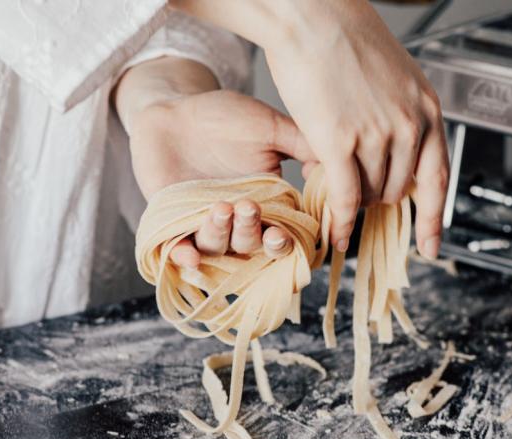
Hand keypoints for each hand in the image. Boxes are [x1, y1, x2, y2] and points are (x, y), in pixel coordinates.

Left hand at [127, 89, 314, 267]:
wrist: (173, 110)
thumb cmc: (223, 116)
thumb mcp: (270, 127)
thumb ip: (305, 147)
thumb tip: (338, 171)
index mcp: (268, 203)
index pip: (285, 234)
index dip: (287, 241)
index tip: (283, 232)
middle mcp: (239, 221)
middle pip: (253, 248)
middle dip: (253, 234)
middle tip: (249, 207)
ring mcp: (206, 225)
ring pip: (219, 249)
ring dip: (222, 236)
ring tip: (221, 207)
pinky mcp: (172, 224)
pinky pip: (179, 250)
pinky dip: (183, 256)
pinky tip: (188, 254)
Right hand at [170, 0, 448, 258]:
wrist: (314, 17)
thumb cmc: (346, 40)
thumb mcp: (395, 78)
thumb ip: (403, 118)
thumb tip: (393, 157)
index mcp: (427, 110)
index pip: (437, 179)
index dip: (434, 219)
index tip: (431, 245)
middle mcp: (409, 126)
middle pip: (395, 191)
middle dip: (375, 198)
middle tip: (353, 189)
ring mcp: (377, 136)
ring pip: (368, 194)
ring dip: (352, 201)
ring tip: (334, 186)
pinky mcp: (340, 142)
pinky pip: (345, 198)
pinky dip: (341, 221)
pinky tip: (335, 233)